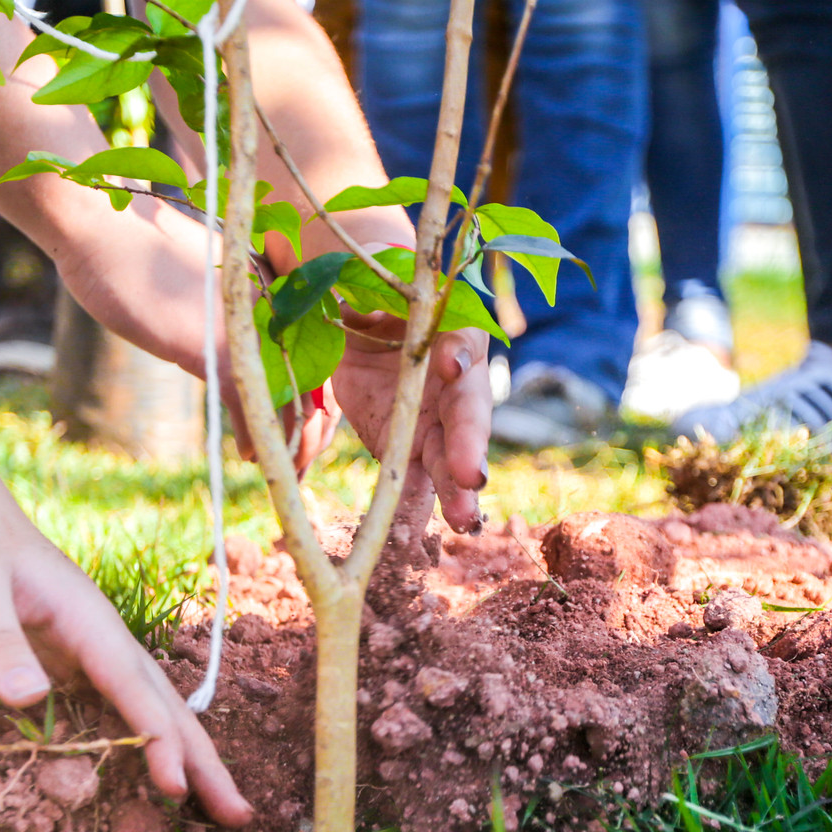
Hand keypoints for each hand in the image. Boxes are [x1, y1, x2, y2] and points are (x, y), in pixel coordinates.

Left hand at [0, 525, 253, 827]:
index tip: (179, 791)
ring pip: (146, 707)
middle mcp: (99, 636)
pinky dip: (138, 742)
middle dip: (202, 759)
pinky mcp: (64, 656)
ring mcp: (85, 648)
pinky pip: (111, 706)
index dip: (160, 742)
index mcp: (89, 620)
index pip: (136, 689)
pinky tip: (146, 770)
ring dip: (181, 754)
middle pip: (163, 704)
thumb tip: (31, 700)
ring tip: (212, 807)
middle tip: (241, 815)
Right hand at [53, 200, 336, 474]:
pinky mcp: (211, 345)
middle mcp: (269, 306)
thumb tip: (230, 347)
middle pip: (313, 380)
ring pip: (288, 398)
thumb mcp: (199, 279)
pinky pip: (251, 402)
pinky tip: (251, 455)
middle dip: (311, 431)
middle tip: (298, 464)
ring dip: (289, 443)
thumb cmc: (140, 246)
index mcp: (271, 288)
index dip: (316, 399)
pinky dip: (257, 434)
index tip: (306, 431)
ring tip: (284, 471)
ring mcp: (243, 326)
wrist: (100, 224)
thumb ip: (226, 310)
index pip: (314, 353)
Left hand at [330, 317, 491, 532]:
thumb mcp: (373, 292)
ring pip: (449, 462)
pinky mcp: (405, 450)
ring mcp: (433, 425)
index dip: (456, 357)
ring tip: (464, 521)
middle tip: (472, 477)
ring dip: (456, 493)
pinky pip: (413, 485)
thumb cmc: (377, 298)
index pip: (460, 345)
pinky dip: (411, 513)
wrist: (360, 328)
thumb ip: (371, 301)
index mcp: (454, 337)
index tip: (450, 365)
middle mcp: (454, 388)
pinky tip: (410, 540)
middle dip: (468, 448)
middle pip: (466, 419)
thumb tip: (360, 310)